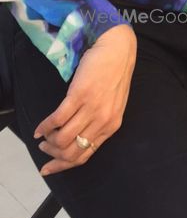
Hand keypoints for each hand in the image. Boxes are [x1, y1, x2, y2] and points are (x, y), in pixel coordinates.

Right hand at [34, 24, 136, 175]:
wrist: (118, 49)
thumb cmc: (114, 74)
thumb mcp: (113, 105)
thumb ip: (99, 122)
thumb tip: (78, 137)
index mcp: (111, 127)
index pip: (85, 156)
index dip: (63, 166)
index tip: (48, 168)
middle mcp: (102, 121)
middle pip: (72, 152)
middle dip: (53, 155)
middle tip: (44, 148)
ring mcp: (91, 108)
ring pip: (63, 138)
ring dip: (48, 141)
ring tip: (43, 136)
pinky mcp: (79, 95)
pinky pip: (58, 119)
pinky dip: (45, 126)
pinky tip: (39, 128)